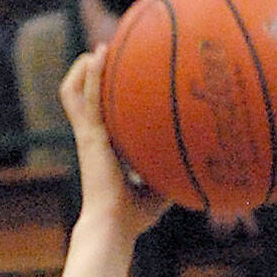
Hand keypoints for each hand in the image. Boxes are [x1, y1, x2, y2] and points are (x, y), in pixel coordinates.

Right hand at [58, 47, 166, 240]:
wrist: (114, 226)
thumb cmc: (134, 217)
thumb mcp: (160, 189)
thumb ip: (172, 171)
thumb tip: (200, 164)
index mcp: (109, 152)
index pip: (106, 119)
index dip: (113, 101)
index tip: (131, 84)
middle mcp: (96, 140)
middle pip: (88, 100)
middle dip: (99, 77)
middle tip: (113, 55)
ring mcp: (88, 136)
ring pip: (76, 94)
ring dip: (86, 70)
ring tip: (101, 50)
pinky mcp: (87, 135)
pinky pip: (80, 98)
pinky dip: (87, 75)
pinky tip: (97, 55)